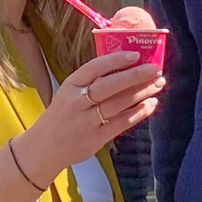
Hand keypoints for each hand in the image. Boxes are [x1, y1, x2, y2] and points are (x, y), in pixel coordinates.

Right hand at [15, 51, 164, 179]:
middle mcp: (78, 102)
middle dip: (135, 75)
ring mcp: (87, 121)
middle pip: (110, 85)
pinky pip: (122, 123)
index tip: (136, 54)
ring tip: (157, 84)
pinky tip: (150, 104)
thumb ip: (91, 82)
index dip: (115, 60)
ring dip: (141, 92)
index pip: (94, 68)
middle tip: (155, 69)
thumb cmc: (62, 115)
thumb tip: (125, 67)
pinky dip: (138, 112)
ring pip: (119, 104)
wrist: (44, 147)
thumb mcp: (69, 93)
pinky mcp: (96, 138)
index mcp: (71, 85)